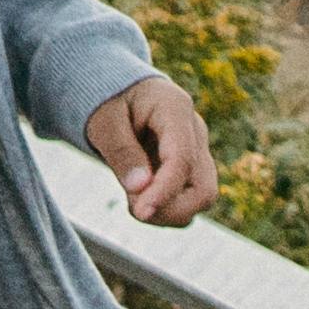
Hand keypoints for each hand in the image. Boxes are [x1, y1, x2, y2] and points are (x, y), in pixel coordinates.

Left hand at [85, 74, 218, 225]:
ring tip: (132, 199)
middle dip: (169, 209)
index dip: (164, 191)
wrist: (122, 94)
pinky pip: (188, 202)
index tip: (141, 213)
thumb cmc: (110, 102)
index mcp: (175, 109)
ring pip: (200, 199)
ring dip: (166, 213)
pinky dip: (165, 210)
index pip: (182, 159)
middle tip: (132, 207)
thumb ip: (121, 151)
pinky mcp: (191, 169)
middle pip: (204, 189)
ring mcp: (197, 152)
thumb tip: (140, 188)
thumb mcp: (104, 121)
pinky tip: (140, 197)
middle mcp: (196, 132)